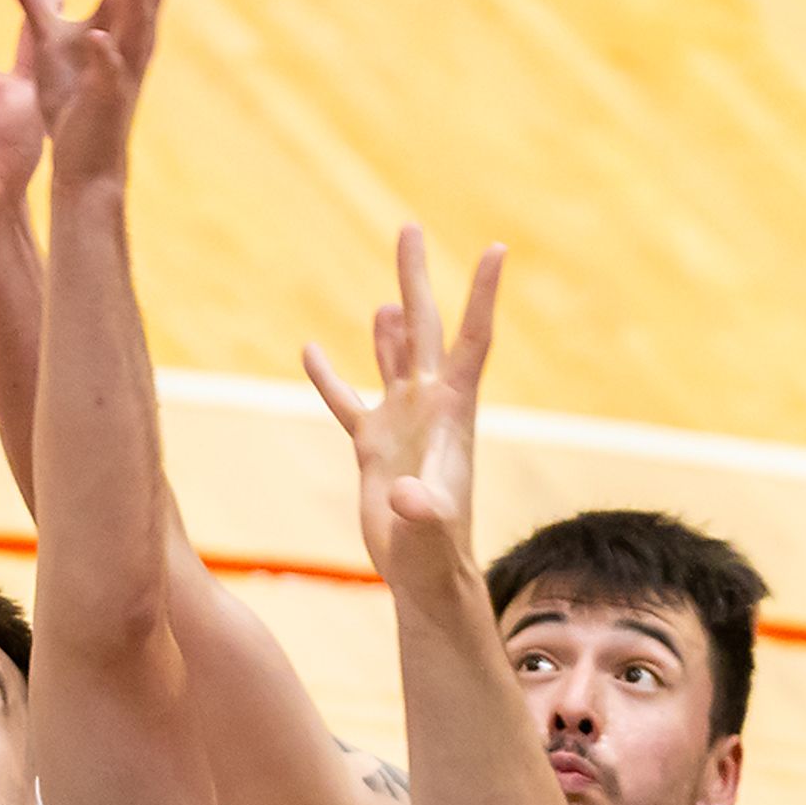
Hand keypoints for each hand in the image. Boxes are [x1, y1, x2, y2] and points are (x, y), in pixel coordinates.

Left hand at [4, 0, 181, 182]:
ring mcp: (121, 69)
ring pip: (135, 24)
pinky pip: (106, 75)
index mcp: (120, 19)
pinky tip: (101, 38)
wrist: (85, 161)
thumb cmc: (73, 102)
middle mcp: (131, 38)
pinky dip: (106, 56)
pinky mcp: (104, 101)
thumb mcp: (51, 41)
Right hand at [307, 227, 503, 583]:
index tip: (495, 247)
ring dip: (389, 322)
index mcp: (452, 414)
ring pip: (392, 358)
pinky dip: (329, 378)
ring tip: (389, 291)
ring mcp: (401, 425)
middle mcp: (428, 408)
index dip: (481, 294)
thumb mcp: (427, 532)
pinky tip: (310, 350)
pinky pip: (347, 402)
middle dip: (416, 278)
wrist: (423, 579)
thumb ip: (422, 512)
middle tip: (408, 226)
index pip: (470, 340)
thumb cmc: (433, 557)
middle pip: (424, 330)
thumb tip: (409, 498)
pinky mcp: (373, 448)